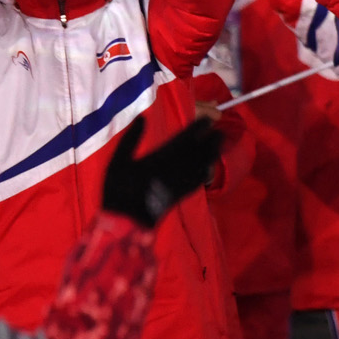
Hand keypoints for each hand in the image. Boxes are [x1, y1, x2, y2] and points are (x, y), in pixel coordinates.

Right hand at [100, 115, 223, 227]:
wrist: (127, 221)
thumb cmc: (119, 189)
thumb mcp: (118, 161)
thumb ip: (130, 139)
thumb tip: (141, 118)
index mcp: (160, 158)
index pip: (183, 140)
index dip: (197, 129)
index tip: (207, 120)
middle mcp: (175, 169)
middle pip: (198, 152)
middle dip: (210, 141)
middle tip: (221, 131)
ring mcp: (179, 183)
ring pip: (201, 165)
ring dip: (211, 154)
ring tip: (219, 145)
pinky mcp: (180, 195)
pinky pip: (197, 181)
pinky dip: (205, 172)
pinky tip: (208, 167)